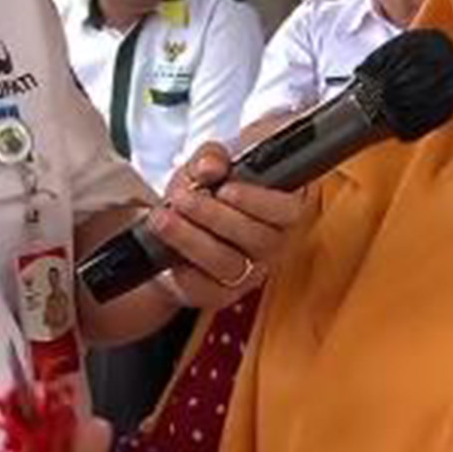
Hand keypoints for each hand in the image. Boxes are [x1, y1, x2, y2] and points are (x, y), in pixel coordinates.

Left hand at [146, 143, 307, 309]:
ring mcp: (249, 273)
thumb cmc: (202, 193)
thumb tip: (210, 166)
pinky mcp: (221, 294)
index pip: (288, 210)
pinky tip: (166, 247)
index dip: (259, 201)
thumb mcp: (204, 165)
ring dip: (192, 238)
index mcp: (279, 209)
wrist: (173, 230)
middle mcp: (271, 244)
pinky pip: (205, 287)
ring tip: (164, 218)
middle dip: (215, 216)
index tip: (225, 189)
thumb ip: (210, 157)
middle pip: (259, 238)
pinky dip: (182, 266)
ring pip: (230, 263)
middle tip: (183, 198)